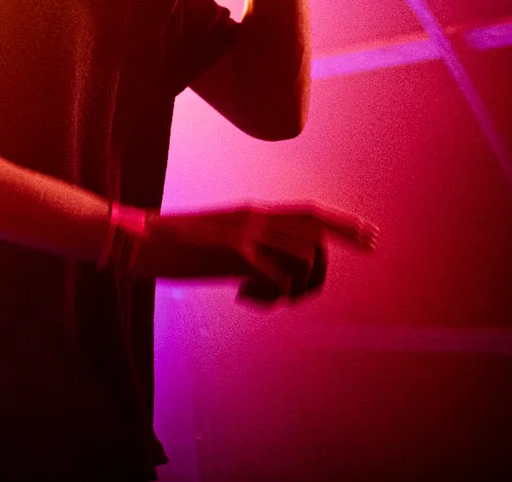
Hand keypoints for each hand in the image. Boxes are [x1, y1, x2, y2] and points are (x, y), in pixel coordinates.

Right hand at [131, 204, 375, 306]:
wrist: (139, 239)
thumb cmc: (175, 246)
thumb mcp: (220, 243)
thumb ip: (250, 251)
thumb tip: (277, 275)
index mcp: (251, 213)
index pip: (308, 213)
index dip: (342, 223)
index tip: (369, 233)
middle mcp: (254, 218)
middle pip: (317, 230)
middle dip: (349, 239)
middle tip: (372, 246)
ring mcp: (246, 234)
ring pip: (304, 258)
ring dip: (296, 287)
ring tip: (264, 297)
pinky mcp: (234, 253)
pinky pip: (277, 278)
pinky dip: (270, 295)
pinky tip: (243, 297)